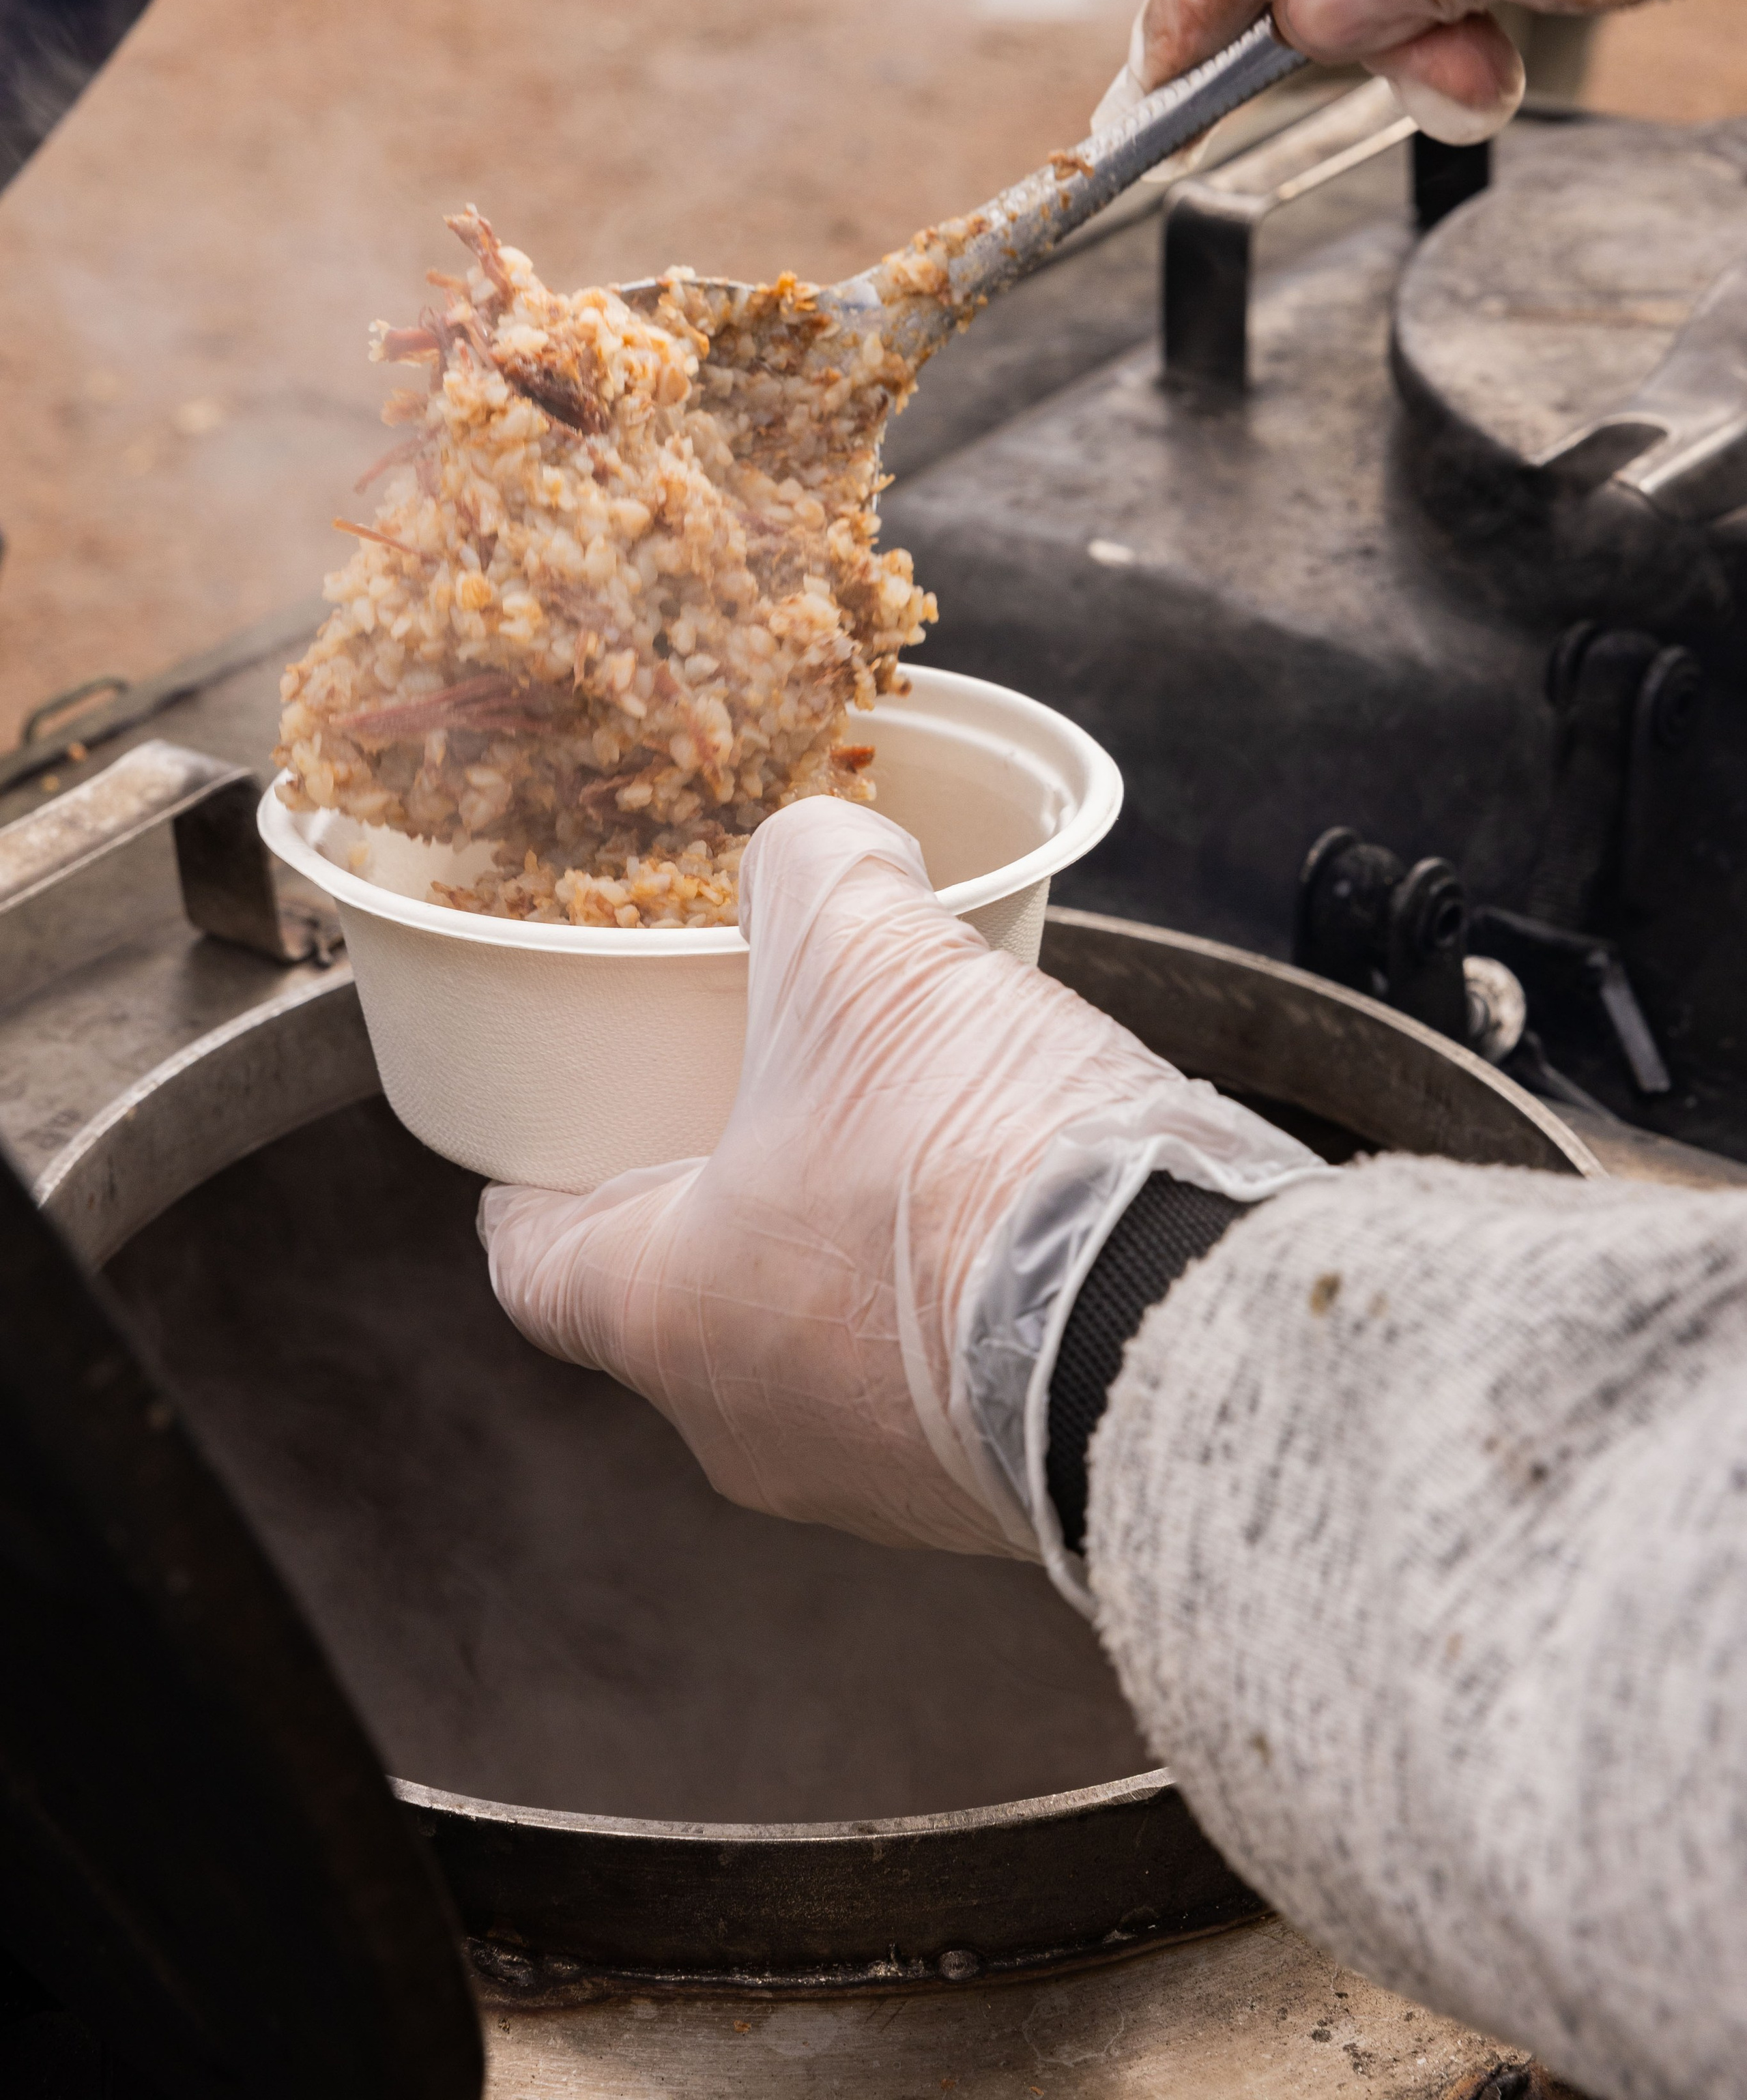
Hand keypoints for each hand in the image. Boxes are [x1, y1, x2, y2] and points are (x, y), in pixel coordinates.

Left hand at [480, 799, 1315, 1558]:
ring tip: (906, 1163)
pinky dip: (949, 1320)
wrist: (1164, 1327)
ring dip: (842, 1269)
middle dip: (715, 1217)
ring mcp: (875, 1485)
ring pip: (816, 1360)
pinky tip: (1010, 1235)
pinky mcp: (991, 1502)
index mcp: (666, 1314)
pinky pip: (937, 1397)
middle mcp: (748, 1426)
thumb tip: (816, 844)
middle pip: (685, 1311)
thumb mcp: (869, 957)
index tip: (537, 1171)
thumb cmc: (968, 1163)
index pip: (538, 1272)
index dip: (533, 1203)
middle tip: (752, 1128)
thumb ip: (816, 872)